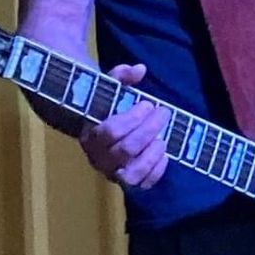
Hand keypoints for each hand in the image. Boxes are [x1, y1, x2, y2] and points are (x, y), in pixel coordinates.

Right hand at [79, 64, 169, 188]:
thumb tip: (139, 69)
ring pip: (131, 174)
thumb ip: (120, 76)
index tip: (148, 103)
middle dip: (149, 130)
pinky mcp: (128, 182)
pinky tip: (165, 154)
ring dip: (151, 156)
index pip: (111, 131)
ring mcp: (112, 173)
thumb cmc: (107, 106)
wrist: (99, 128)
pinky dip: (157, 172)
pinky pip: (142, 185)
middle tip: (163, 113)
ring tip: (163, 139)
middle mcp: (98, 158)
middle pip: (125, 150)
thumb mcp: (109, 88)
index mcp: (90, 135)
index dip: (133, 118)